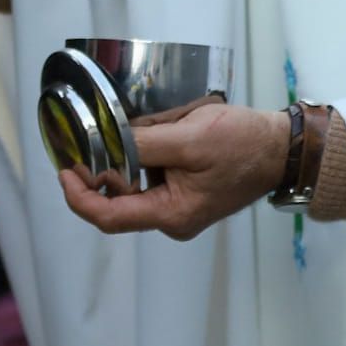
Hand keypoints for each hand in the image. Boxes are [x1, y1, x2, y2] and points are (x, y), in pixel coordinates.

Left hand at [57, 102, 288, 241]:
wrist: (282, 148)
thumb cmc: (242, 143)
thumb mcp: (189, 138)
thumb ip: (144, 145)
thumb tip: (104, 147)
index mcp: (172, 214)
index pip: (109, 216)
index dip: (79, 196)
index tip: (63, 170)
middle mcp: (171, 217)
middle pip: (117, 200)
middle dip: (100, 169)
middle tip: (82, 140)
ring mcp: (178, 205)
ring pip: (132, 184)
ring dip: (123, 158)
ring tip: (126, 128)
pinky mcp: (184, 190)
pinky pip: (150, 176)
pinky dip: (141, 156)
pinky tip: (147, 133)